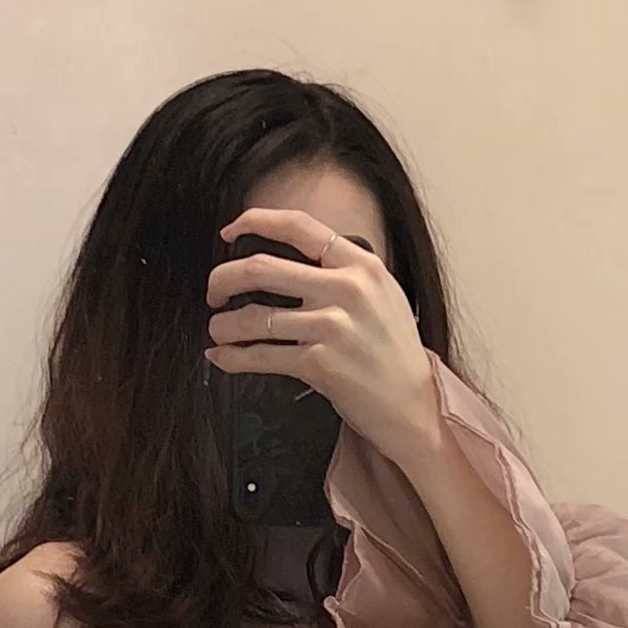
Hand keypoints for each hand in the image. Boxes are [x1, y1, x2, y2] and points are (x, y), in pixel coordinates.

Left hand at [205, 207, 442, 469]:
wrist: (413, 406)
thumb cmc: (394, 354)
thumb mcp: (381, 296)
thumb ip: (342, 272)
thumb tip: (289, 259)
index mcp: (361, 265)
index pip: (299, 227)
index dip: (255, 221)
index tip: (231, 232)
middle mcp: (347, 290)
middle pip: (262, 268)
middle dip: (223, 278)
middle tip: (214, 291)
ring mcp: (332, 327)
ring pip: (255, 317)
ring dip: (224, 324)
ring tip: (218, 330)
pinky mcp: (319, 364)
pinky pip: (260, 356)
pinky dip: (233, 358)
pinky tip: (222, 357)